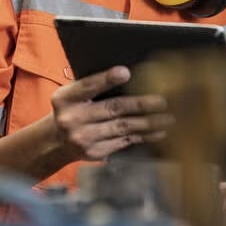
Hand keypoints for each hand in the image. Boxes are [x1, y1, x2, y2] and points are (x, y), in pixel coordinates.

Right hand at [50, 66, 173, 160]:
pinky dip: (143, 136)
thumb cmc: (72, 109)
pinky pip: (124, 142)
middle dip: (140, 104)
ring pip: (123, 127)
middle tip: (162, 100)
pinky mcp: (95, 153)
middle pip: (112, 108)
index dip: (107, 79)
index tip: (125, 72)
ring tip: (168, 118)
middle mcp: (72, 119)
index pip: (88, 86)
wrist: (57, 141)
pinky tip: (158, 132)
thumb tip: (128, 74)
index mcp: (65, 98)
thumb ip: (91, 86)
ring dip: (148, 122)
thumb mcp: (72, 95)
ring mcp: (83, 138)